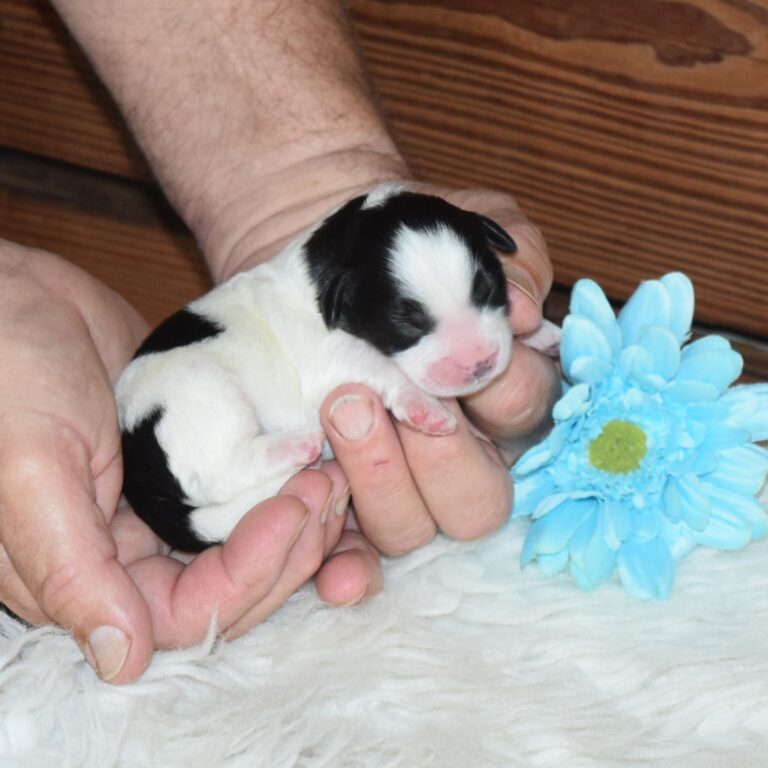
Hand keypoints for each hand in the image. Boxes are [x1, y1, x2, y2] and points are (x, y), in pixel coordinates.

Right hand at [0, 241, 349, 682]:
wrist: (21, 299)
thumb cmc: (7, 373)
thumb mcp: (31, 469)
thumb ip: (72, 568)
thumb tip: (123, 661)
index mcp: (84, 571)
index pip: (186, 614)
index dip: (248, 576)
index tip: (291, 511)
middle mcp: (128, 552)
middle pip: (230, 586)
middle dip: (286, 546)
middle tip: (326, 487)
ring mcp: (164, 507)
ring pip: (247, 542)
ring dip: (297, 519)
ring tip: (332, 474)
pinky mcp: (192, 463)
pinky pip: (247, 492)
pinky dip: (284, 484)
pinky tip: (317, 459)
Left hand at [207, 175, 558, 606]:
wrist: (315, 272)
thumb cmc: (396, 251)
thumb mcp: (459, 229)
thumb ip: (512, 262)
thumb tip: (528, 312)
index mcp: (498, 395)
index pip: (525, 412)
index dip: (504, 389)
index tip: (465, 357)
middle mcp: (457, 453)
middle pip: (477, 500)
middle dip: (437, 455)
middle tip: (374, 393)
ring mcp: (399, 483)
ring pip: (414, 529)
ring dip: (380, 482)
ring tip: (338, 412)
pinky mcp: (341, 502)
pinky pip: (355, 558)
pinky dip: (348, 569)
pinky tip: (335, 568)